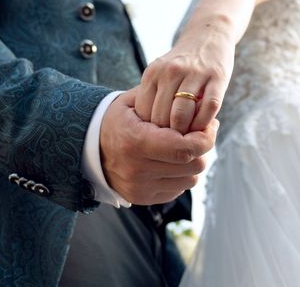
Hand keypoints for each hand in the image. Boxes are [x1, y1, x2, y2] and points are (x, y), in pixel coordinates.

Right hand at [100, 89, 217, 204]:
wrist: (89, 147)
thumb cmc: (118, 119)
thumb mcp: (135, 101)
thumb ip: (167, 101)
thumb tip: (202, 104)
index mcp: (136, 142)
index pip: (186, 147)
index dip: (206, 137)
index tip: (210, 125)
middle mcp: (138, 169)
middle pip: (194, 165)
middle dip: (203, 148)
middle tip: (199, 133)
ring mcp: (140, 188)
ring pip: (191, 179)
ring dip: (193, 162)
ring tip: (182, 146)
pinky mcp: (143, 198)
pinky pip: (178, 189)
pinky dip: (180, 174)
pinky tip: (169, 160)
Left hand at [134, 24, 232, 133]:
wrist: (208, 36)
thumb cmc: (182, 65)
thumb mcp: (160, 74)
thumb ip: (153, 98)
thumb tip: (147, 136)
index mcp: (152, 73)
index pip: (144, 113)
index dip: (151, 131)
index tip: (159, 139)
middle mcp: (170, 72)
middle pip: (162, 117)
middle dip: (168, 135)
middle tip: (175, 144)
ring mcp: (194, 74)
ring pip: (181, 116)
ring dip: (185, 132)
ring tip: (188, 136)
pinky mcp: (217, 77)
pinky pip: (208, 108)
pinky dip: (204, 122)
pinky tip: (204, 125)